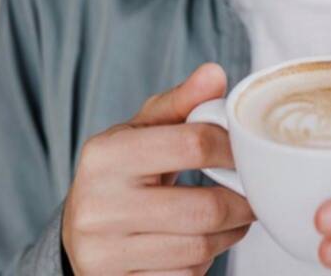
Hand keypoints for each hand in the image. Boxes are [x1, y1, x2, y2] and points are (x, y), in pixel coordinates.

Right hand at [62, 63, 254, 274]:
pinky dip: (203, 263)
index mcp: (105, 155)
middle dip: (241, 203)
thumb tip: (214, 74)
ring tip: (233, 219)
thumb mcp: (139, 132)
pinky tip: (202, 245)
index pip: (192, 145)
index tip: (246, 154)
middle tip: (252, 196)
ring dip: (229, 235)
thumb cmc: (120, 175)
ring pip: (198, 248)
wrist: (77, 234)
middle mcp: (99, 205)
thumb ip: (179, 104)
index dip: (232, 150)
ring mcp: (105, 252)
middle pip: (203, 208)